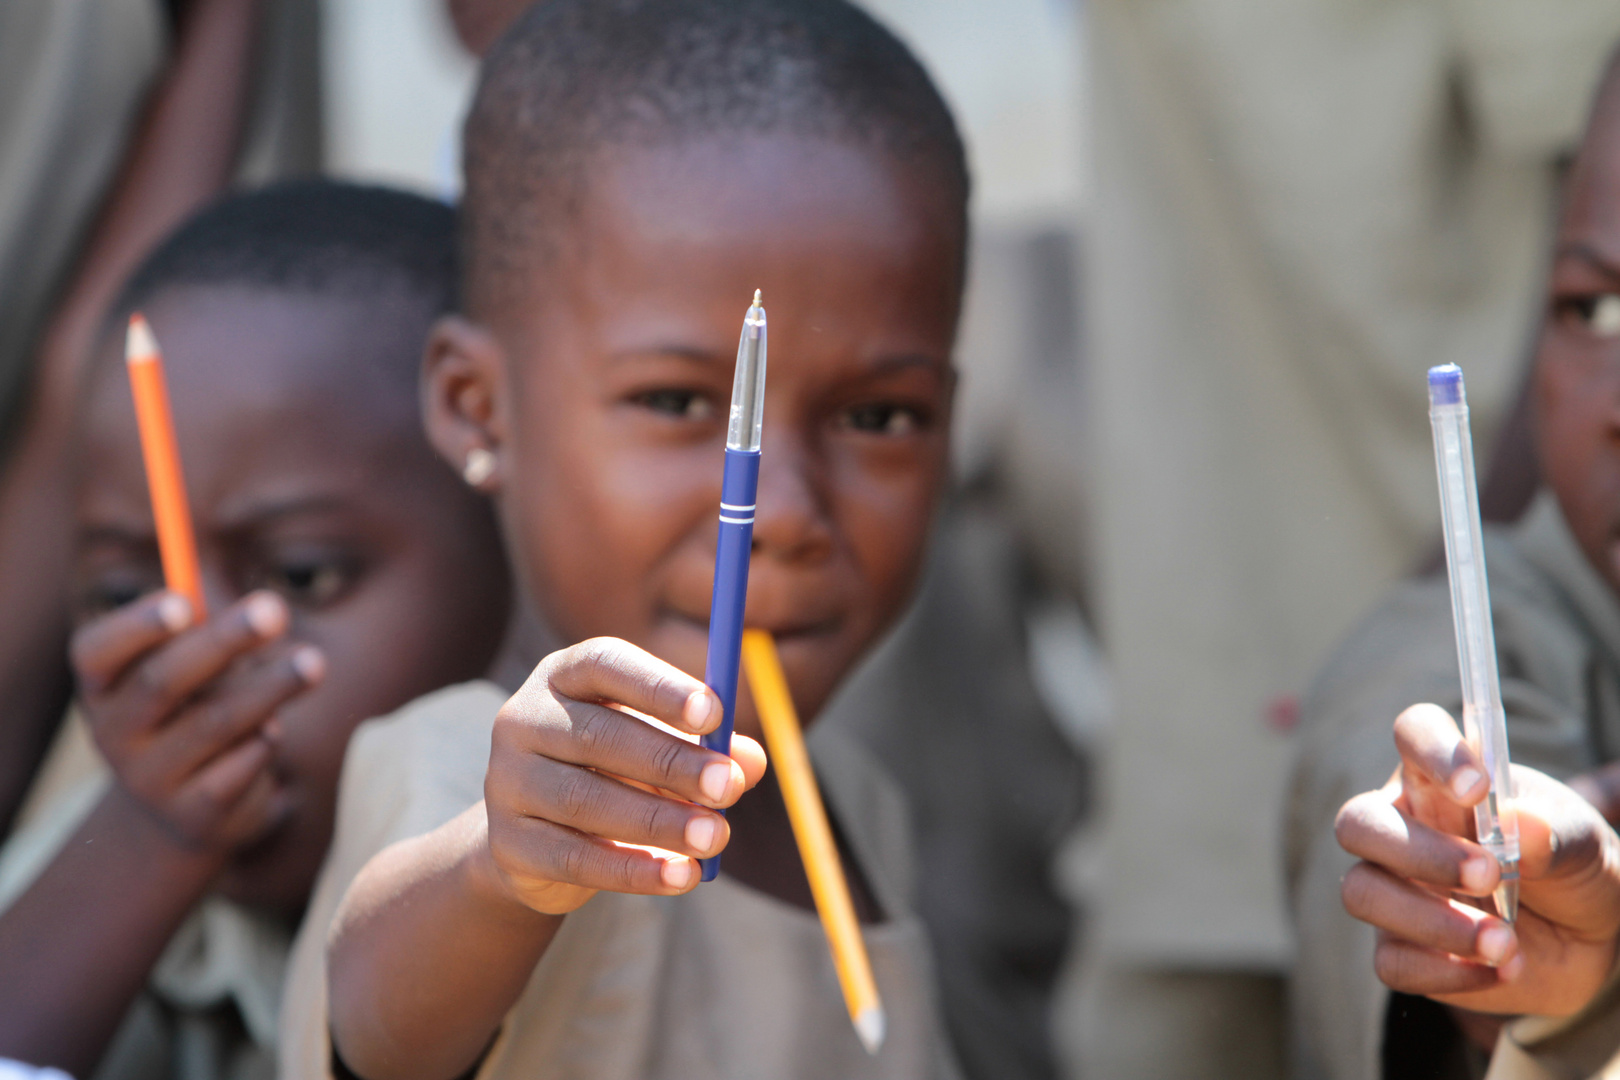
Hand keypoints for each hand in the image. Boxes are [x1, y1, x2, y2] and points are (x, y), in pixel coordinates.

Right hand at [72, 590, 323, 853]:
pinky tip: (273, 731)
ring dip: (270, 687)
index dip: (137, 626)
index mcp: (102, 687)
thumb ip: (213, 640)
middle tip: (274, 610)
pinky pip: (239, 766)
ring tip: (313, 663)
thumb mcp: (194, 674)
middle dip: (224, 641)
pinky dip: (264, 741)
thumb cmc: (194, 713)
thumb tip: (266, 611)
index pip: (96, 652)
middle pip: (163, 680)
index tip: (185, 602)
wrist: (186, 811)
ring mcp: (148, 780)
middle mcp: (112, 734)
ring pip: (214, 721)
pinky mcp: (194, 814)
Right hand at [482, 637, 766, 914]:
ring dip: (659, 822)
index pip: (604, 664)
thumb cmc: (614, 771)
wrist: (536, 840)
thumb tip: (751, 761)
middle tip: (729, 786)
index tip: (715, 714)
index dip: (660, 686)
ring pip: (587, 801)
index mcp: (564, 676)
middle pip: (597, 735)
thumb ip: (706, 748)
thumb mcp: (660, 749)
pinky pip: (575, 858)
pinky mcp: (508, 844)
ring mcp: (506, 782)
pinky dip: (635, 871)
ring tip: (716, 837)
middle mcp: (524, 719)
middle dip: (671, 763)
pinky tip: (683, 876)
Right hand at [1335, 704, 1619, 1015]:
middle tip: (1489, 875)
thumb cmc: (1570, 868)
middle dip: (1419, 853)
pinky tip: (1501, 968)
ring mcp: (1394, 888)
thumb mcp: (1584, 844)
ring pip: (1363, 892)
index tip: (1477, 786)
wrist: (1584, 943)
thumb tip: (1519, 825)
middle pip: (1359, 823)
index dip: (1433, 751)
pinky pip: (1392, 961)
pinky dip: (1449, 970)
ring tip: (1507, 942)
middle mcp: (1404, 826)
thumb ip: (1556, 831)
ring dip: (1434, 920)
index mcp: (1442, 778)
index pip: (1414, 734)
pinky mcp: (1400, 948)